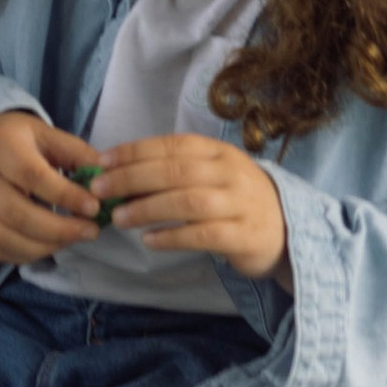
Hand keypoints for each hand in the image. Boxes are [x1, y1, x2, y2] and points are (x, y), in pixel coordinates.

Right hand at [0, 109, 104, 262]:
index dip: (65, 195)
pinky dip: (28, 254)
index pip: (32, 176)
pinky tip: (52, 245)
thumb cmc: (19, 140)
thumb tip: (107, 179)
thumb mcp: (48, 135)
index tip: (95, 207)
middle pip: (17, 214)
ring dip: (46, 245)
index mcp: (2, 149)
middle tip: (91, 231)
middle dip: (60, 229)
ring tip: (74, 238)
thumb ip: (77, 154)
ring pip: (6, 238)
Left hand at [92, 136, 291, 284]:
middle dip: (132, 178)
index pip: (172, 145)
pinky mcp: (245, 236)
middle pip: (175, 170)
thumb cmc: (235, 200)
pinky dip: (173, 237)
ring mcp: (240, 204)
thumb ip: (172, 172)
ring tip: (119, 217)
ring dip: (148, 208)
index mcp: (218, 152)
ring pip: (189, 201)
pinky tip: (149, 240)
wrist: (286, 230)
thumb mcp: (210, 176)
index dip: (134, 151)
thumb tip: (117, 176)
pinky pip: (204, 234)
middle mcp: (230, 173)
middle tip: (100, 190)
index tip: (102, 162)